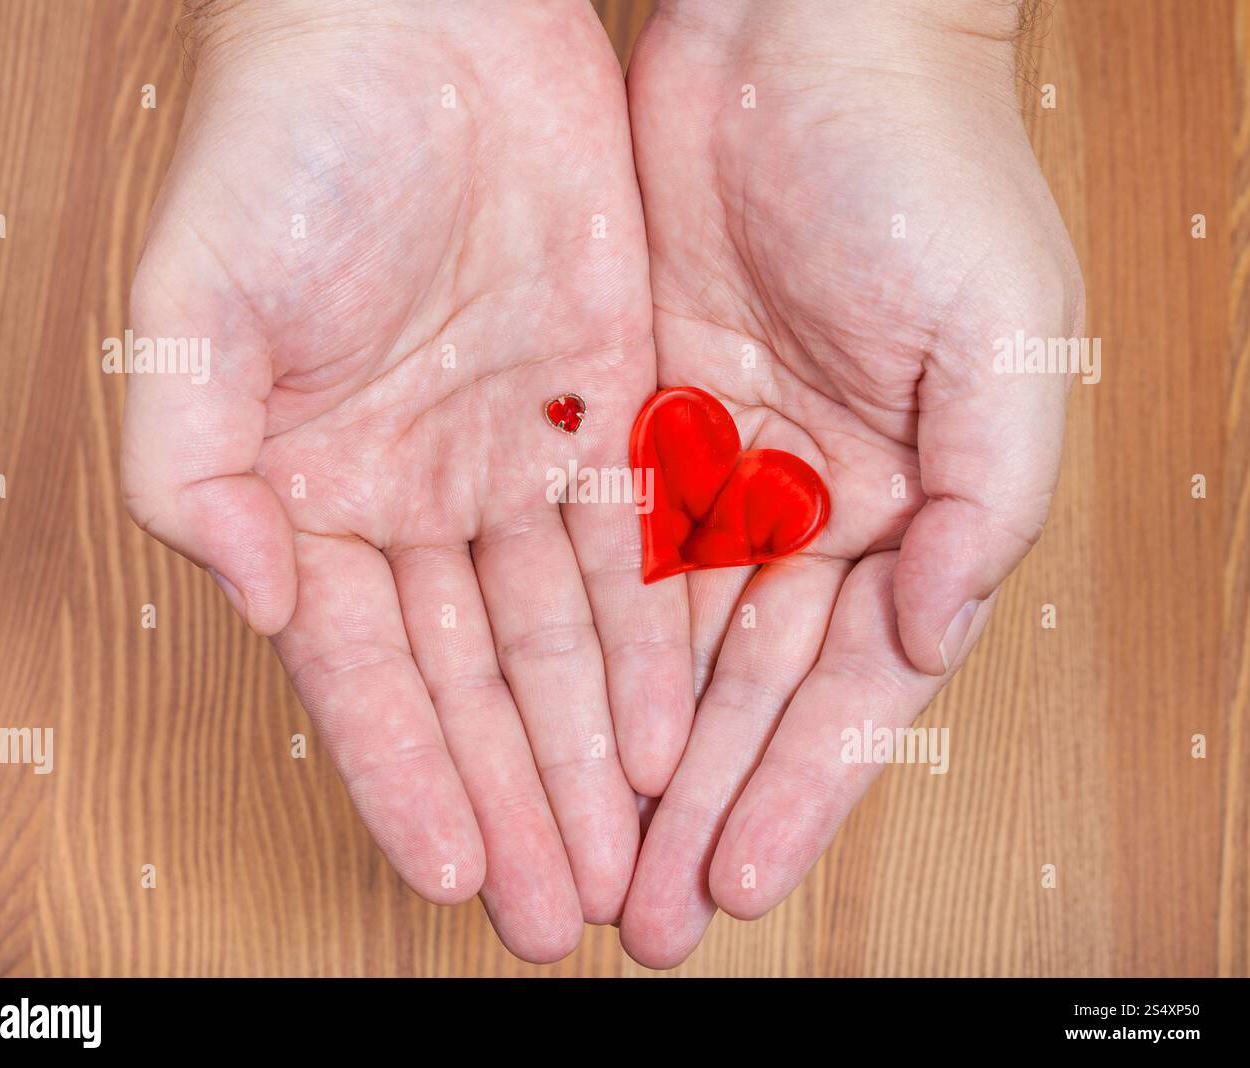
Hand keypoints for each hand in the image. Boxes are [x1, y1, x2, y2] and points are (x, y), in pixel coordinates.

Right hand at [122, 0, 692, 962]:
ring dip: (588, 757)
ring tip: (622, 861)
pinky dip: (649, 649)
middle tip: (560, 916)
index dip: (410, 779)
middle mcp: (416, 500)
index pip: (366, 677)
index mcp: (310, 497)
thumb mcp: (193, 315)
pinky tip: (667, 736)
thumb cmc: (285, 151)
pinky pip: (632, 557)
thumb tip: (246, 602)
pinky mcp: (604, 419)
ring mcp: (514, 466)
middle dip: (517, 803)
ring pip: (560, 646)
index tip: (458, 876)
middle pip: (476, 687)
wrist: (418, 29)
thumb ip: (189, 470)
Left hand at [619, 0, 1083, 965]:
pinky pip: (599, 556)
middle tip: (636, 914)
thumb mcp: (999, 343)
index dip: (791, 791)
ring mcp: (715, 470)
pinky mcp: (633, 421)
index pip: (843, 686)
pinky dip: (581, 646)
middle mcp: (807, 505)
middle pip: (742, 691)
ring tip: (585, 853)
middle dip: (694, 805)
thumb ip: (985, 506)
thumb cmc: (924, 171)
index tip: (731, 884)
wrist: (802, 37)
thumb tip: (931, 640)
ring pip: (663, 647)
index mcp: (904, 506)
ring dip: (628, 756)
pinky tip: (552, 725)